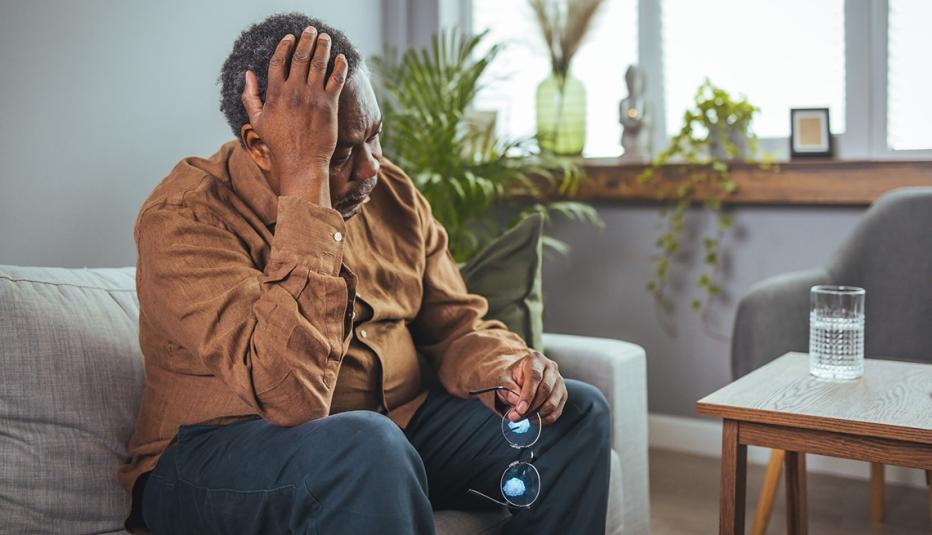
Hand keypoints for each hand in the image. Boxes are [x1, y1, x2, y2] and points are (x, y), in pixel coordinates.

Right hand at [241, 26, 348, 204]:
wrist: (301, 163)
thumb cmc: (279, 144)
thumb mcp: (257, 120)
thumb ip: (250, 96)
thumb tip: (248, 74)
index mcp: (276, 94)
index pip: (279, 61)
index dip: (285, 46)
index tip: (291, 37)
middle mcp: (294, 92)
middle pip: (301, 56)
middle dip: (307, 39)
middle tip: (312, 30)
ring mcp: (313, 98)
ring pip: (320, 63)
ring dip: (324, 46)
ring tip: (326, 37)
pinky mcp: (329, 105)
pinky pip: (336, 79)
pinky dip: (340, 66)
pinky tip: (341, 58)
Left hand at [496, 351, 566, 424]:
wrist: (521, 378)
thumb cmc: (512, 378)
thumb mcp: (503, 379)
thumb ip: (508, 389)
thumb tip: (517, 403)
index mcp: (535, 359)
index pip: (534, 377)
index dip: (527, 395)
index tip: (520, 410)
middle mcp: (551, 367)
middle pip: (545, 389)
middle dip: (531, 407)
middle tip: (518, 416)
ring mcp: (559, 381)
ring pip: (553, 402)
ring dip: (538, 414)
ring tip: (524, 417)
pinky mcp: (562, 394)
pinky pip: (557, 410)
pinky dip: (545, 419)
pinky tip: (534, 419)